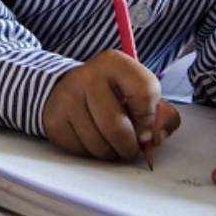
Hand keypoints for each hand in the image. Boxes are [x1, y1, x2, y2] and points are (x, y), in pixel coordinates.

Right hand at [42, 49, 180, 160]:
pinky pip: (81, 151)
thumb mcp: (141, 96)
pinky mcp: (54, 119)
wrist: (70, 90)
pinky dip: (91, 153)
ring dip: (110, 152)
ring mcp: (67, 96)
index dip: (150, 119)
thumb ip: (162, 116)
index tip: (146, 127)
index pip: (145, 91)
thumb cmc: (113, 96)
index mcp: (115, 62)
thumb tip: (155, 137)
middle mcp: (88, 75)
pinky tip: (90, 137)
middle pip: (117, 128)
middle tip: (128, 143)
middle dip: (129, 146)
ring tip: (108, 139)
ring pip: (99, 145)